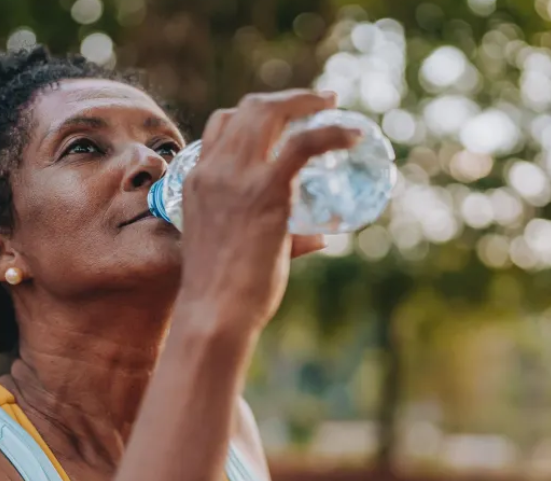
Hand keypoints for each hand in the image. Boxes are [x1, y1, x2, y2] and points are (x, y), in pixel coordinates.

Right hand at [177, 90, 359, 334]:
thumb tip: (322, 235)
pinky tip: (353, 136)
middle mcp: (214, 170)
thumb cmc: (225, 294)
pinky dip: (332, 132)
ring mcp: (238, 178)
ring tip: (332, 106)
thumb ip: (280, 235)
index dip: (254, 113)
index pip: (222, 125)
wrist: (214, 311)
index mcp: (197, 181)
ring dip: (306, 101)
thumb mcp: (237, 250)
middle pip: (249, 109)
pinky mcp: (267, 191)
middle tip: (319, 102)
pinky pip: (304, 143)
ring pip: (271, 113)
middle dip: (287, 98)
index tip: (282, 118)